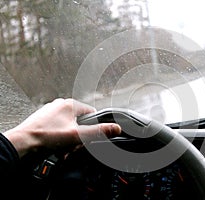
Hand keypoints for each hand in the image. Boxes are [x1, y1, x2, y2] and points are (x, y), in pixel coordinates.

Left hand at [3, 98, 120, 157]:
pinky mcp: (43, 120)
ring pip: (69, 127)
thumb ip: (98, 131)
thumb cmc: (47, 137)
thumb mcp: (77, 136)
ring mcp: (50, 112)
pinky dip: (59, 138)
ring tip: (62, 148)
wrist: (23, 144)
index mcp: (70, 104)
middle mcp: (60, 105)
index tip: (87, 137)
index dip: (92, 128)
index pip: (91, 114)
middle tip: (72, 145)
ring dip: (69, 139)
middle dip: (78, 136)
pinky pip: (58, 129)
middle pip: (80, 122)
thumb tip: (116, 128)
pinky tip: (55, 146)